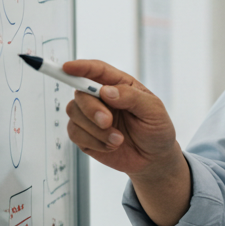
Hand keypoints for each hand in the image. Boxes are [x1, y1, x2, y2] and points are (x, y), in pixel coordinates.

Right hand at [63, 59, 179, 178]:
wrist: (154, 159)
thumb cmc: (156, 130)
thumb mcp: (153, 110)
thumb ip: (131, 97)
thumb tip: (105, 91)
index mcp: (120, 85)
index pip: (97, 70)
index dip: (81, 67)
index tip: (68, 68)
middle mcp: (102, 98)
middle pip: (80, 93)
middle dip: (91, 109)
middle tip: (107, 122)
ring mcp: (91, 117)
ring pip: (74, 113)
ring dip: (95, 130)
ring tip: (118, 139)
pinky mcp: (85, 135)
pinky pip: (75, 133)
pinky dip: (93, 142)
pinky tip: (111, 146)